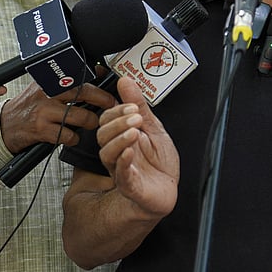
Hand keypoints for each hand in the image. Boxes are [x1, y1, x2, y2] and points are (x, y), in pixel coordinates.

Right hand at [0, 81, 116, 153]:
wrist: (5, 126)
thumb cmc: (28, 106)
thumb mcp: (42, 87)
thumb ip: (63, 83)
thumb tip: (94, 75)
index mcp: (49, 80)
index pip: (78, 76)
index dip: (98, 81)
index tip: (109, 86)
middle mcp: (47, 93)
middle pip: (83, 93)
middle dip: (102, 100)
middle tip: (112, 104)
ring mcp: (44, 112)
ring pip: (80, 117)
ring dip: (91, 123)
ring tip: (93, 124)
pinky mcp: (42, 130)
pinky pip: (68, 135)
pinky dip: (74, 139)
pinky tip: (72, 137)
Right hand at [96, 77, 178, 216]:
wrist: (168, 190)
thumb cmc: (159, 163)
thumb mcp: (154, 127)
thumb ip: (139, 105)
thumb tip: (125, 81)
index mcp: (122, 137)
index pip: (106, 120)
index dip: (116, 111)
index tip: (132, 106)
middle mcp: (118, 153)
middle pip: (102, 135)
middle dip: (117, 122)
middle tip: (136, 117)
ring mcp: (122, 169)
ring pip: (107, 154)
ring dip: (119, 139)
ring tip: (134, 132)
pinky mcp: (131, 187)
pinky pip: (121, 175)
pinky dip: (124, 162)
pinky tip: (130, 152)